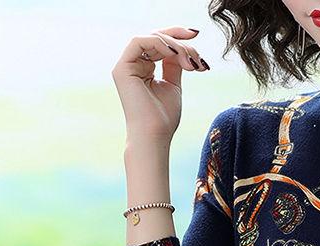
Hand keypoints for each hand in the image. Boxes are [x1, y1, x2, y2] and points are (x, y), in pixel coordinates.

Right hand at [111, 27, 209, 145]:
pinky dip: (159, 43)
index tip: (195, 37)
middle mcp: (133, 64)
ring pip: (151, 38)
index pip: (160, 43)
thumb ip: (174, 65)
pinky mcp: (122, 68)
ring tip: (190, 62)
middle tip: (197, 55)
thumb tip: (181, 48)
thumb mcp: (174, 85)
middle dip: (180, 42)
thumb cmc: (164, 118)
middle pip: (157, 38)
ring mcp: (126, 65)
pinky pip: (139, 41)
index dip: (177, 37)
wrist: (154, 135)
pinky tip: (175, 54)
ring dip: (175, 46)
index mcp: (144, 68)